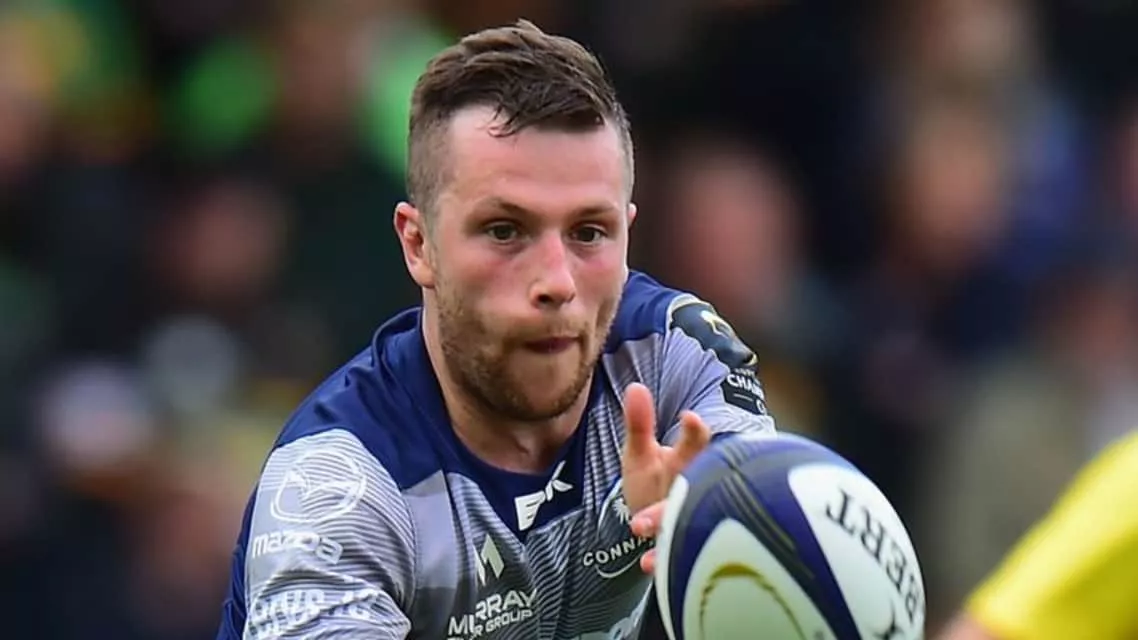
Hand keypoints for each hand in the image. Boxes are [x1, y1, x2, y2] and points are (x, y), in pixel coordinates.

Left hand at [620, 383, 710, 572]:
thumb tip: (635, 387)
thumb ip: (639, 423)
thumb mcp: (640, 453)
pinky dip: (660, 559)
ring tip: (641, 525)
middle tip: (673, 482)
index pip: (697, 444)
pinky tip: (646, 562)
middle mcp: (693, 491)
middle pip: (699, 487)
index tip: (690, 418)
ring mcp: (686, 520)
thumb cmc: (653, 482)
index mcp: (687, 462)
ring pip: (687, 521)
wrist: (652, 525)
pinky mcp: (675, 548)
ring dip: (668, 523)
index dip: (696, 433)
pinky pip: (673, 555)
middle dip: (688, 485)